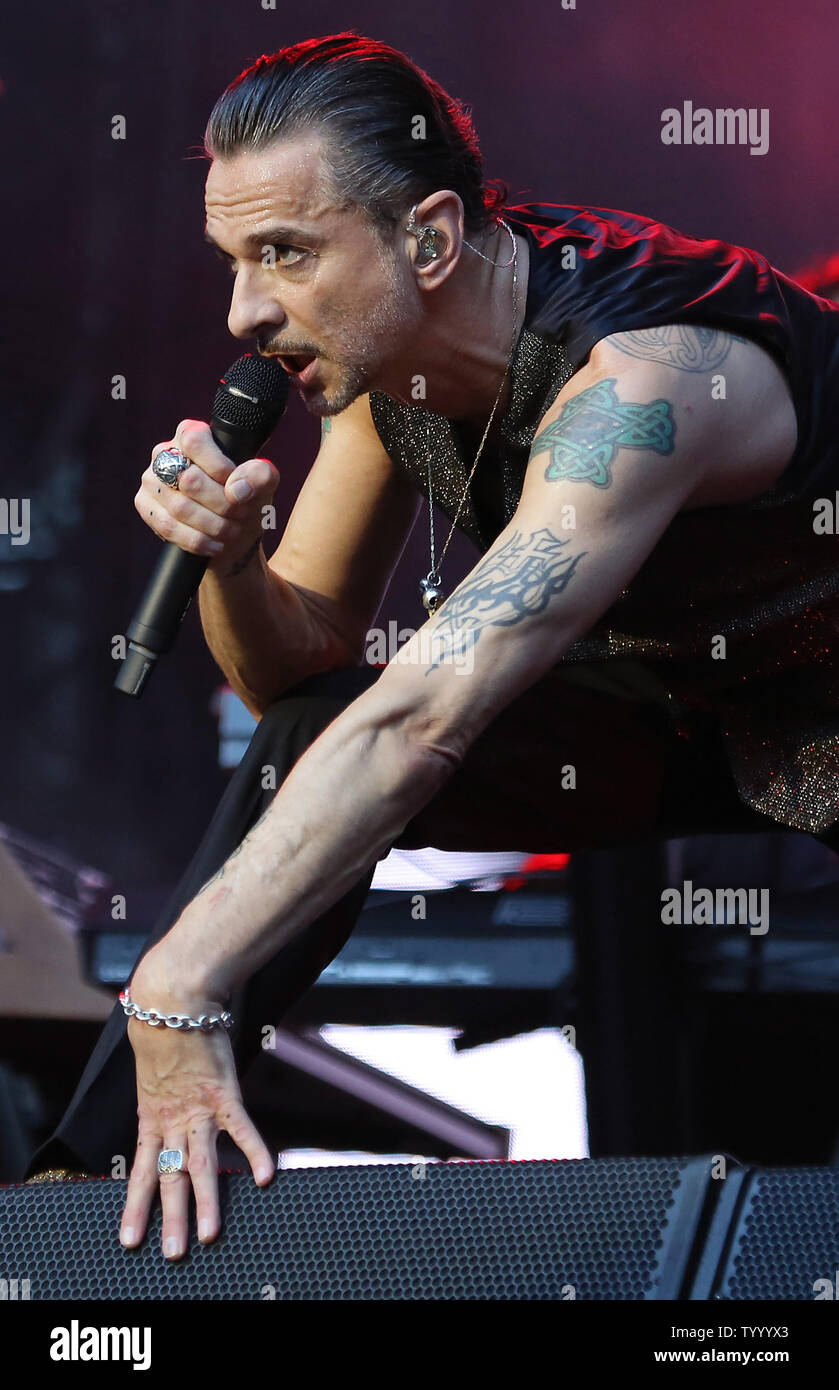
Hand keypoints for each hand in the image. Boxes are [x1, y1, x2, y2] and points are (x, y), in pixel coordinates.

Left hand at [119, 959, 274, 1259]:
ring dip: (206, 1202)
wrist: (172, 998)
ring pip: (201, 1163)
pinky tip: (265, 1177)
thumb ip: (159, 1096)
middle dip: (171, 1218)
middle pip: (170, 1176)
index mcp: (151, 1116)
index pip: (140, 1170)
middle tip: (173, 1254)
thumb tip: (162, 1107)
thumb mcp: (151, 1071)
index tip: (129, 1240)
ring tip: (208, 1235)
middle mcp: (172, 1119)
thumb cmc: (161, 1029)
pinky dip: (254, 1151)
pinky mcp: (223, 1092)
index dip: (134, 1206)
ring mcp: (197, 1108)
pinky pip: (240, 1127)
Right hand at [135, 418, 279, 571]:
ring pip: (180, 508)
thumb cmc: (245, 500)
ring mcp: (151, 479)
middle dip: (223, 505)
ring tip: (231, 531)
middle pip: (190, 480)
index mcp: (192, 434)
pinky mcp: (145, 505)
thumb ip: (260, 475)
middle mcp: (165, 452)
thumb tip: (236, 490)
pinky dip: (197, 540)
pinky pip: (168, 527)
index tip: (237, 487)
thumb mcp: (263, 484)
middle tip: (241, 514)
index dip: (220, 468)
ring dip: (214, 525)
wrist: (231, 534)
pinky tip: (215, 544)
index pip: (195, 442)